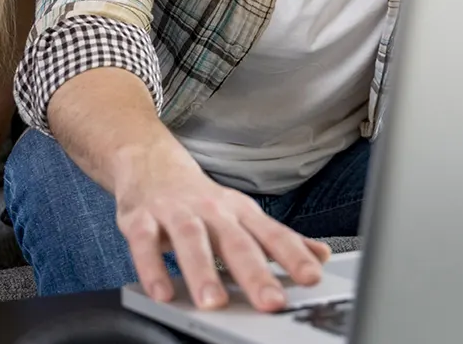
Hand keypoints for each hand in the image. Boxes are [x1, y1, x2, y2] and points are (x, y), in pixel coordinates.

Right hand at [115, 147, 329, 312]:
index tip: (312, 277)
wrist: (149, 160)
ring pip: (191, 239)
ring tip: (213, 302)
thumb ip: (278, 238)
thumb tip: (322, 255)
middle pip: (235, 240)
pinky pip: (144, 243)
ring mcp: (175, 211)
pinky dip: (152, 268)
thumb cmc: (200, 198)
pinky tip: (161, 293)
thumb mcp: (241, 213)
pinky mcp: (140, 218)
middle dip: (254, 272)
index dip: (293, 255)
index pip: (271, 234)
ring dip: (203, 270)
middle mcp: (210, 209)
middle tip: (271, 301)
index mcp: (238, 211)